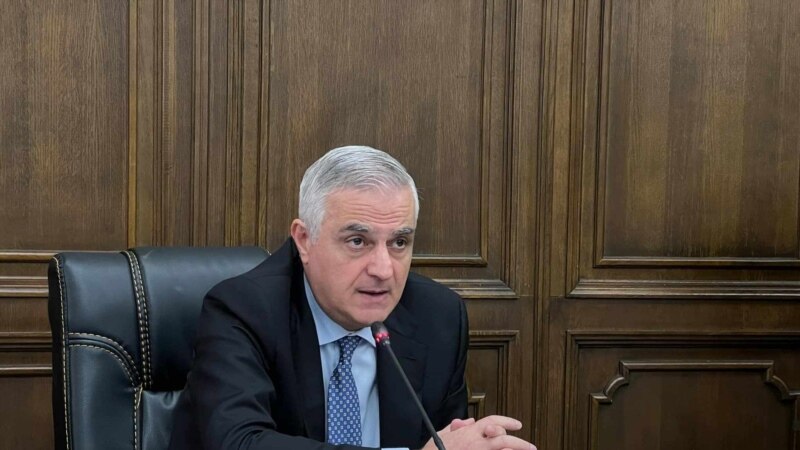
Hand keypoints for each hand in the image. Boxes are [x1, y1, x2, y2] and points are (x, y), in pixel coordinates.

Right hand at [421, 415, 536, 449]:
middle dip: (519, 442)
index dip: (507, 421)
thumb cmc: (435, 449)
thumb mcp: (444, 434)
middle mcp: (476, 442)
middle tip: (530, 446)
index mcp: (469, 432)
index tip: (518, 425)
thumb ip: (457, 427)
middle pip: (503, 438)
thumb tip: (468, 422)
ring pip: (502, 449)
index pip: (492, 421)